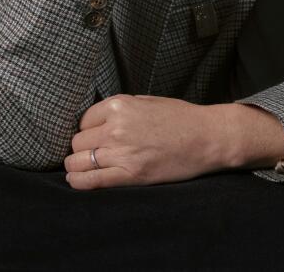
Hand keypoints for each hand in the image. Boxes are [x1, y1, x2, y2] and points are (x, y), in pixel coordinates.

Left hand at [64, 95, 283, 189]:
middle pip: (78, 142)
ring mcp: (122, 152)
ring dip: (76, 165)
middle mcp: (116, 128)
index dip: (87, 130)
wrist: (207, 137)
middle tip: (90, 153)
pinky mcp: (130, 175)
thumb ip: (121, 108)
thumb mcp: (148, 101)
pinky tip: (76, 180)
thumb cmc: (180, 118)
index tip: (93, 136)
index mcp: (120, 105)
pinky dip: (78, 182)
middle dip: (82, 148)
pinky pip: (91, 181)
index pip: (84, 120)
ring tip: (79, 168)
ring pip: (78, 161)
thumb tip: (97, 119)